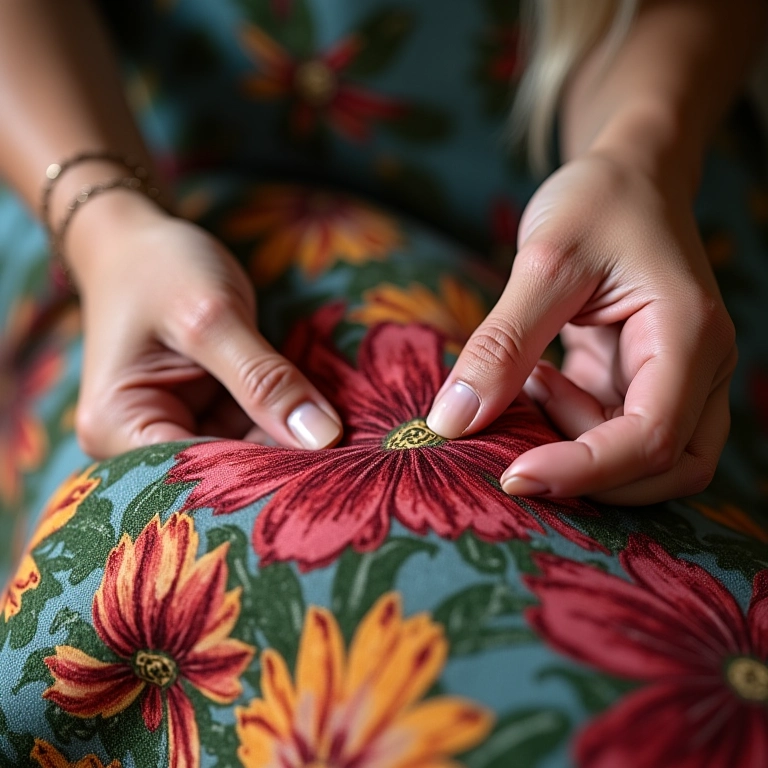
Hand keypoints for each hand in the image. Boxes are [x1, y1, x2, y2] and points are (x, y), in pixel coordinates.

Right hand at [67, 191, 341, 458]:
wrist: (140, 238)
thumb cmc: (160, 267)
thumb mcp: (211, 316)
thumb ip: (264, 379)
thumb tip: (323, 438)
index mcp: (118, 426)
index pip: (200, 474)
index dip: (265, 477)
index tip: (331, 470)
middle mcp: (140, 440)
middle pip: (224, 472)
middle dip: (285, 464)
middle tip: (352, 462)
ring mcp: (177, 427)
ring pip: (247, 454)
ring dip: (293, 445)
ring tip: (351, 443)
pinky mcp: (206, 413)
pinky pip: (254, 430)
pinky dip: (288, 423)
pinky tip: (327, 422)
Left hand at [426, 153, 736, 504]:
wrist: (627, 175)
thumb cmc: (598, 201)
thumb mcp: (544, 262)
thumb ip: (501, 343)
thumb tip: (451, 422)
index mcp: (688, 336)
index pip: (652, 437)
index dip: (584, 471)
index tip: (512, 475)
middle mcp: (697, 368)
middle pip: (663, 469)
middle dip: (587, 474)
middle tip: (515, 437)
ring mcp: (672, 378)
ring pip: (637, 461)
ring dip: (572, 445)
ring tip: (529, 379)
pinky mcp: (638, 380)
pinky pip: (608, 432)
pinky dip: (564, 425)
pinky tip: (536, 378)